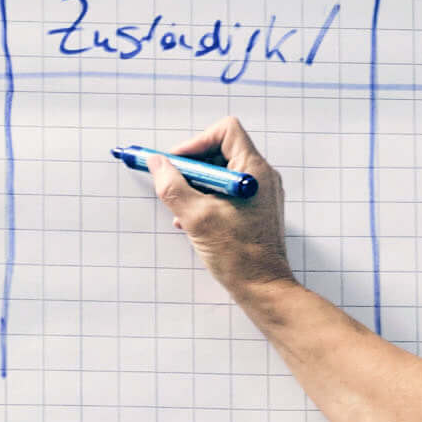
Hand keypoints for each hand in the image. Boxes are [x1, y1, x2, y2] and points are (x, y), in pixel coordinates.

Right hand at [146, 116, 296, 297]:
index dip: (197, 142)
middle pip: (220, 151)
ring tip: (180, 209)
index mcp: (254, 171)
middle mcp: (261, 177)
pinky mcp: (256, 210)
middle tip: (171, 184)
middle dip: (191, 167)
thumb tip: (156, 163)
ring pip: (220, 174)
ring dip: (195, 186)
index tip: (176, 163)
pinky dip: (206, 200)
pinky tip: (190, 222)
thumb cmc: (239, 256)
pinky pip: (227, 193)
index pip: (226, 131)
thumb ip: (172, 186)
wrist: (264, 290)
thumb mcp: (196, 217)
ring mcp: (260, 194)